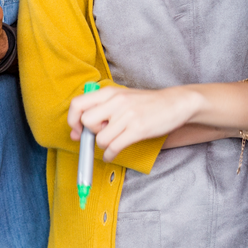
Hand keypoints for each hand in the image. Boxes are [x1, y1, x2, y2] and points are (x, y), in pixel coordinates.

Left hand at [67, 86, 201, 161]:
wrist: (175, 103)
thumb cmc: (145, 103)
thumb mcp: (121, 97)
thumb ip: (100, 109)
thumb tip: (77, 131)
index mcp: (109, 92)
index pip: (77, 103)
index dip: (72, 120)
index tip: (77, 130)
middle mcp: (116, 101)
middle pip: (86, 122)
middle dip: (90, 133)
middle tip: (100, 134)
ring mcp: (127, 115)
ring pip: (100, 138)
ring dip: (103, 146)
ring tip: (111, 144)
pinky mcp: (138, 129)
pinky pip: (114, 147)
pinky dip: (109, 155)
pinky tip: (112, 154)